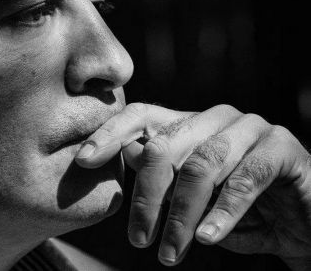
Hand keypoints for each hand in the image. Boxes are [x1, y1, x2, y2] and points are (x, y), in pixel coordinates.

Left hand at [74, 103, 310, 269]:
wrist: (304, 222)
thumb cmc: (240, 210)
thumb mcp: (192, 197)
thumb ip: (161, 176)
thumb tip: (124, 156)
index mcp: (189, 124)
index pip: (141, 116)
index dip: (109, 134)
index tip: (82, 162)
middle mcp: (216, 118)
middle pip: (164, 145)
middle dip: (146, 197)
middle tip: (138, 240)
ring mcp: (250, 127)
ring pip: (201, 164)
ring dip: (181, 215)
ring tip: (170, 254)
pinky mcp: (282, 147)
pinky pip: (245, 178)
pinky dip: (223, 212)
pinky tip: (207, 238)